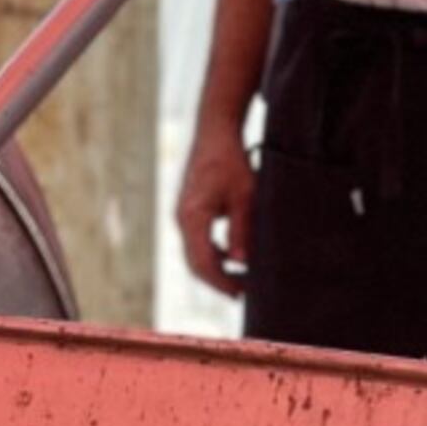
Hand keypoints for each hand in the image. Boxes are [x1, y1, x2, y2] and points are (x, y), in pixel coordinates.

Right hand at [176, 118, 257, 299]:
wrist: (215, 132)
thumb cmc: (231, 160)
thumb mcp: (245, 196)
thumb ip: (242, 230)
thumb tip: (241, 262)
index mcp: (192, 217)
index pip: (204, 262)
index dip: (222, 282)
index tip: (241, 293)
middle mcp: (181, 219)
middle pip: (195, 263)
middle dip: (218, 280)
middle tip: (243, 292)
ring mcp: (182, 215)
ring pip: (195, 253)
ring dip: (216, 268)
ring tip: (241, 278)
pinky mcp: (188, 210)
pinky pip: (197, 241)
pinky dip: (213, 253)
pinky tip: (232, 257)